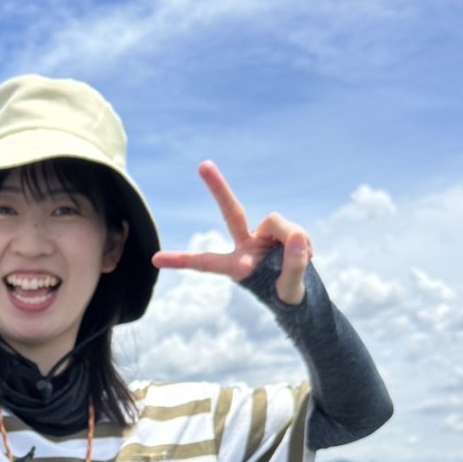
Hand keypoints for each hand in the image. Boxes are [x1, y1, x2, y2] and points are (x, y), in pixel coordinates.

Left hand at [152, 161, 312, 304]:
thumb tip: (295, 237)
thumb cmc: (287, 296)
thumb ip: (293, 265)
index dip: (182, 260)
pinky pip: (292, 228)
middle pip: (232, 213)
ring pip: (277, 222)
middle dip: (219, 189)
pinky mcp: (280, 232)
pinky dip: (302, 240)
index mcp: (237, 266)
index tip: (155, 259)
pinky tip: (307, 252)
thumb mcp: (290, 288)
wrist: (302, 294)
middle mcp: (246, 247)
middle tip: (203, 165)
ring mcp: (263, 237)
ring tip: (304, 257)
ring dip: (293, 236)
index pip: (206, 262)